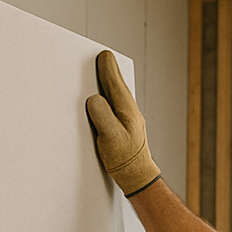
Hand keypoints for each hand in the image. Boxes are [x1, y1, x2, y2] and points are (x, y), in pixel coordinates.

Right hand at [85, 50, 160, 196]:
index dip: (107, 68)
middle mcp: (129, 110)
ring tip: (102, 73)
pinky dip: (109, 98)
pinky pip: (115, 106)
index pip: (115, 82)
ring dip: (108, 84)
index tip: (102, 55)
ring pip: (117, 95)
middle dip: (108, 71)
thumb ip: (102, 115)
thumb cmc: (125, 159)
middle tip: (102, 58)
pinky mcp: (124, 126)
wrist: (137, 177)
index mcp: (126, 108)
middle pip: (117, 85)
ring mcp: (128, 118)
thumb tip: (94, 99)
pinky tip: (104, 100)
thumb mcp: (110, 137)